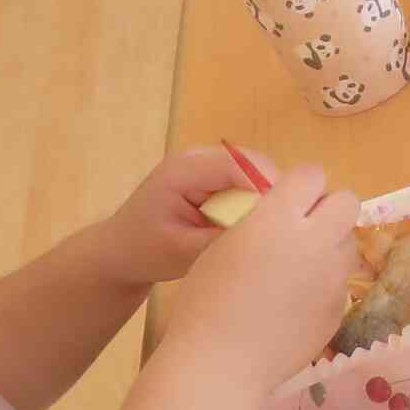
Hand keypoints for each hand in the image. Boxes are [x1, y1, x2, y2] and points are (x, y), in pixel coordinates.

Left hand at [88, 145, 274, 289]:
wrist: (119, 252)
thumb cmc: (145, 252)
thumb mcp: (183, 252)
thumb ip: (223, 237)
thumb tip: (267, 231)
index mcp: (184, 169)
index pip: (239, 166)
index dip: (268, 187)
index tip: (290, 219)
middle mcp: (199, 157)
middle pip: (253, 163)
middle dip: (274, 192)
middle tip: (290, 228)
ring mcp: (207, 164)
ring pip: (256, 172)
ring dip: (268, 197)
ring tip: (279, 229)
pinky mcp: (214, 177)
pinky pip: (248, 182)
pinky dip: (258, 202)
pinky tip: (260, 227)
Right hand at [155, 160, 357, 388]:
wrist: (220, 363)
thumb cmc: (206, 300)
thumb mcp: (224, 244)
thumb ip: (262, 220)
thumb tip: (285, 215)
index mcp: (279, 219)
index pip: (312, 174)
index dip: (299, 186)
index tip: (285, 201)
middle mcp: (316, 242)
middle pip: (346, 201)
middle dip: (327, 209)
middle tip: (301, 230)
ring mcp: (333, 278)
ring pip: (348, 242)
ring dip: (329, 246)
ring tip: (297, 270)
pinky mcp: (339, 309)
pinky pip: (341, 282)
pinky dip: (324, 285)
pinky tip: (295, 305)